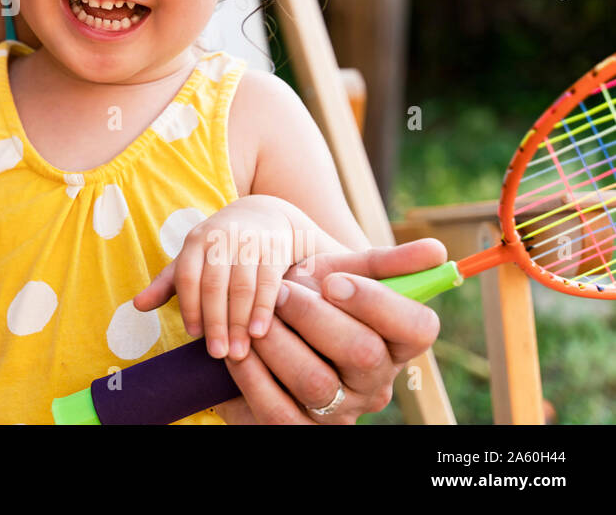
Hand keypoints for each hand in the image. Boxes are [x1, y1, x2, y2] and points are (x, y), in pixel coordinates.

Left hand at [134, 195, 345, 360]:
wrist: (263, 216)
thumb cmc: (218, 247)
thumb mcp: (191, 259)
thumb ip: (166, 284)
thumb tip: (137, 306)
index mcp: (195, 241)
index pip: (187, 277)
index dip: (189, 307)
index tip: (193, 335)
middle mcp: (220, 239)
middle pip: (214, 285)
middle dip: (215, 323)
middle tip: (217, 354)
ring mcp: (248, 243)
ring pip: (242, 287)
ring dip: (239, 323)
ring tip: (238, 352)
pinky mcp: (274, 250)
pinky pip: (268, 283)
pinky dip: (263, 310)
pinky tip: (259, 333)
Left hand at [213, 239, 446, 424]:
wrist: (259, 326)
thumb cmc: (308, 295)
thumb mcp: (339, 272)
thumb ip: (383, 262)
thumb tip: (437, 249)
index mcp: (397, 343)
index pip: (418, 328)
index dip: (377, 302)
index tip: (333, 281)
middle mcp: (376, 383)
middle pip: (362, 353)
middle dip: (314, 316)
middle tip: (281, 291)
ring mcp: (340, 412)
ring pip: (315, 381)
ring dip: (279, 342)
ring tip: (257, 318)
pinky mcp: (298, 429)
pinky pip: (277, 410)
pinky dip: (252, 375)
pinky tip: (240, 350)